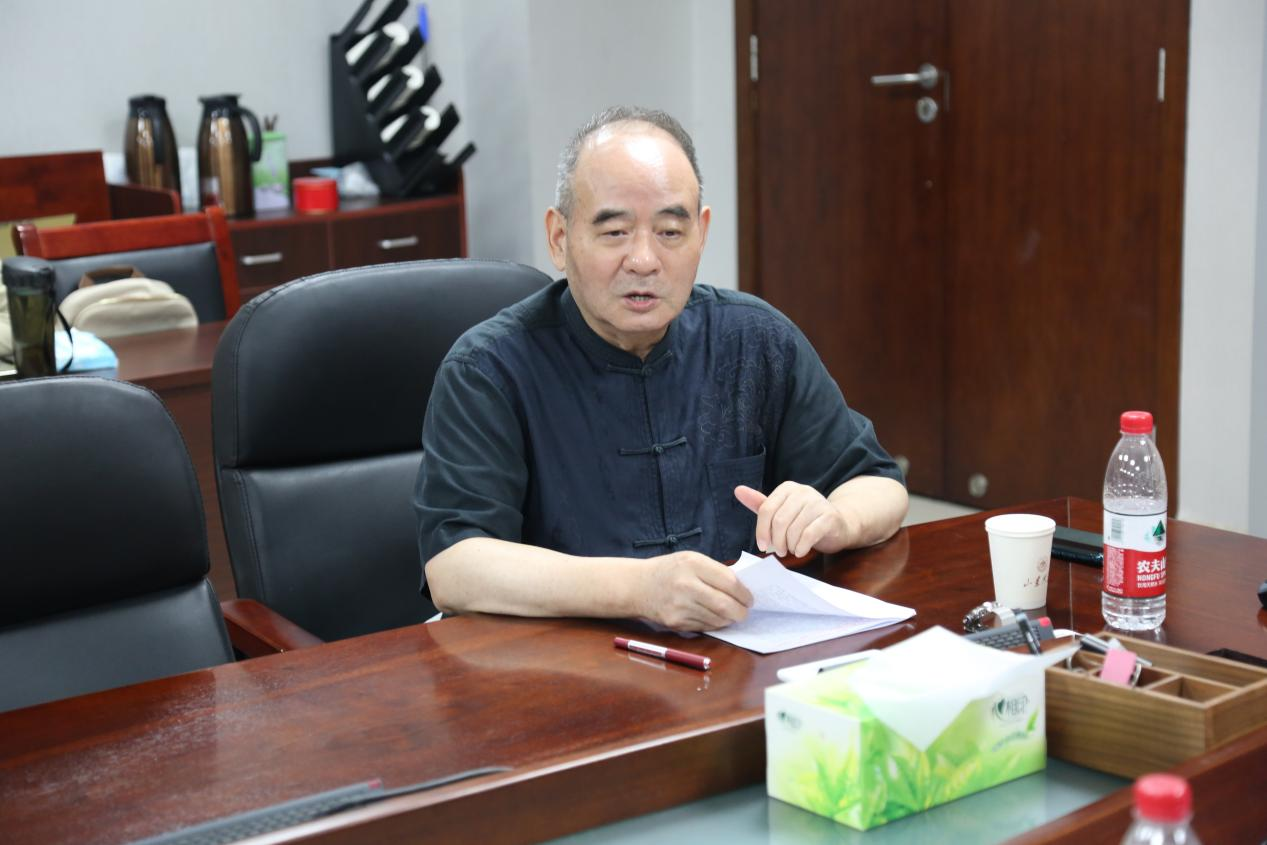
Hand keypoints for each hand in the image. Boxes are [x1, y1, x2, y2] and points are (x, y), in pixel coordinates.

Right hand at [636, 551, 752, 630]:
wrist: (637, 586)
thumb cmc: (669, 570)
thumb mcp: (691, 559)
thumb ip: (715, 571)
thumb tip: (741, 589)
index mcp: (692, 564)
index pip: (729, 582)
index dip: (744, 593)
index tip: (750, 598)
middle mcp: (686, 585)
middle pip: (725, 605)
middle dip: (741, 611)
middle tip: (745, 612)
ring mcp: (680, 606)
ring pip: (717, 619)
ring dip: (729, 620)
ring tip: (731, 614)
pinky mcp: (676, 622)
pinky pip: (705, 627)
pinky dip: (714, 624)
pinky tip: (714, 618)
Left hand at [734, 482, 853, 557]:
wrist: (839, 524)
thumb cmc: (805, 519)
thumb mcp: (781, 511)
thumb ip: (760, 504)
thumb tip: (737, 490)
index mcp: (787, 488)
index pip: (766, 509)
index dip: (761, 530)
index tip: (763, 546)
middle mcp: (803, 491)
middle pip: (779, 520)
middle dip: (776, 541)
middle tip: (779, 551)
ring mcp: (818, 502)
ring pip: (793, 529)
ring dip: (790, 546)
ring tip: (792, 550)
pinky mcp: (829, 517)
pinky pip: (808, 535)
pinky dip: (801, 547)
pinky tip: (801, 551)